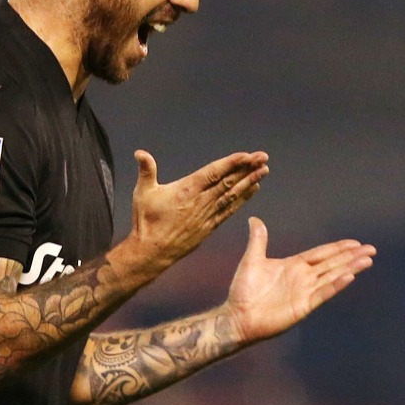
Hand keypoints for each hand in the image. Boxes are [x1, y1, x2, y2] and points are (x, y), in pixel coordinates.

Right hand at [127, 149, 268, 268]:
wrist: (152, 252)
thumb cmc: (146, 221)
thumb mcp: (143, 193)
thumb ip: (146, 171)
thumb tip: (140, 153)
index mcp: (186, 190)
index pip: (213, 173)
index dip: (232, 163)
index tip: (247, 155)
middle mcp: (201, 202)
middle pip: (228, 182)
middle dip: (247, 169)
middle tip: (263, 157)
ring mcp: (207, 215)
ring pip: (233, 195)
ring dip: (249, 182)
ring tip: (264, 170)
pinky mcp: (209, 226)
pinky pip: (230, 210)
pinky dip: (243, 199)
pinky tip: (254, 189)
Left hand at [225, 217, 375, 344]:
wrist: (237, 316)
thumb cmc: (243, 291)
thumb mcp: (252, 260)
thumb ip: (258, 240)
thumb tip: (255, 219)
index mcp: (294, 265)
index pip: (321, 254)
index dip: (338, 248)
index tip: (355, 242)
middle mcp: (303, 278)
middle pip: (333, 264)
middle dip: (351, 256)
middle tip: (371, 249)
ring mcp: (305, 292)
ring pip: (332, 276)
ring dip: (350, 268)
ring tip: (367, 260)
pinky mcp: (303, 306)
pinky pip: (322, 293)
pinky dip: (336, 285)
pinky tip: (349, 277)